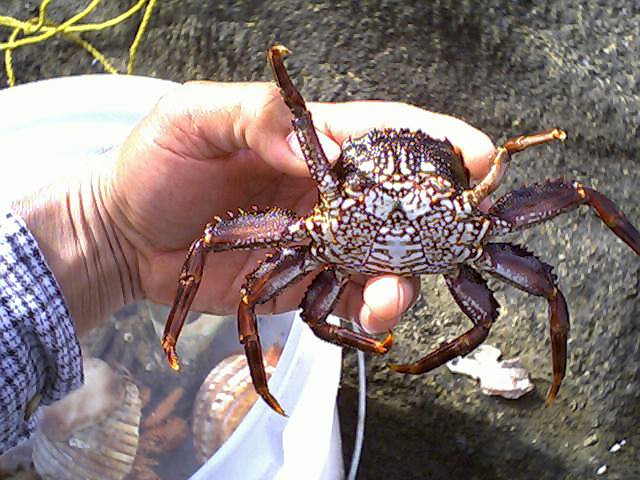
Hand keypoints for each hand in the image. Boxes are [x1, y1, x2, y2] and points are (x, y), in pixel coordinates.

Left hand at [15, 82, 494, 335]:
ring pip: (384, 261)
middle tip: (452, 245)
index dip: (439, 145)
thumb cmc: (154, 165)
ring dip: (399, 284)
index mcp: (313, 143)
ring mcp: (323, 242)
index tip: (483, 162)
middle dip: (434, 227)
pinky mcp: (308, 283)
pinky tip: (366, 324)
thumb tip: (315, 143)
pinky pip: (349, 302)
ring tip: (386, 303)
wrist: (125, 236)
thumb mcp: (192, 119)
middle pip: (402, 206)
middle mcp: (330, 193)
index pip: (386, 135)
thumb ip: (253, 116)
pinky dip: (364, 316)